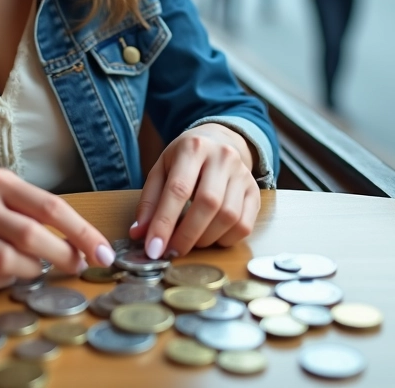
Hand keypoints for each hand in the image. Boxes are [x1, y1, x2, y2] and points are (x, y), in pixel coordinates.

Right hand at [0, 168, 113, 291]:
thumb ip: (28, 206)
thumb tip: (75, 238)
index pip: (51, 207)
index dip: (82, 233)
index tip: (103, 252)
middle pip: (33, 237)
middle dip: (64, 256)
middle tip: (77, 266)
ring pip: (10, 263)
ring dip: (32, 270)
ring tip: (35, 266)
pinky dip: (4, 281)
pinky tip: (6, 272)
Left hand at [129, 124, 258, 259]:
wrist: (219, 141)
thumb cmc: (185, 159)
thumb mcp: (161, 170)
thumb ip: (149, 201)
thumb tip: (139, 234)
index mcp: (193, 147)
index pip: (179, 189)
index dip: (164, 222)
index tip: (153, 248)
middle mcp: (223, 157)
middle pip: (208, 203)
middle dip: (187, 235)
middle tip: (171, 252)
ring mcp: (243, 174)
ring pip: (229, 216)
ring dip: (205, 238)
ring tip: (189, 242)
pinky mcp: (255, 191)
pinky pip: (245, 225)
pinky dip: (225, 239)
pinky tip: (211, 237)